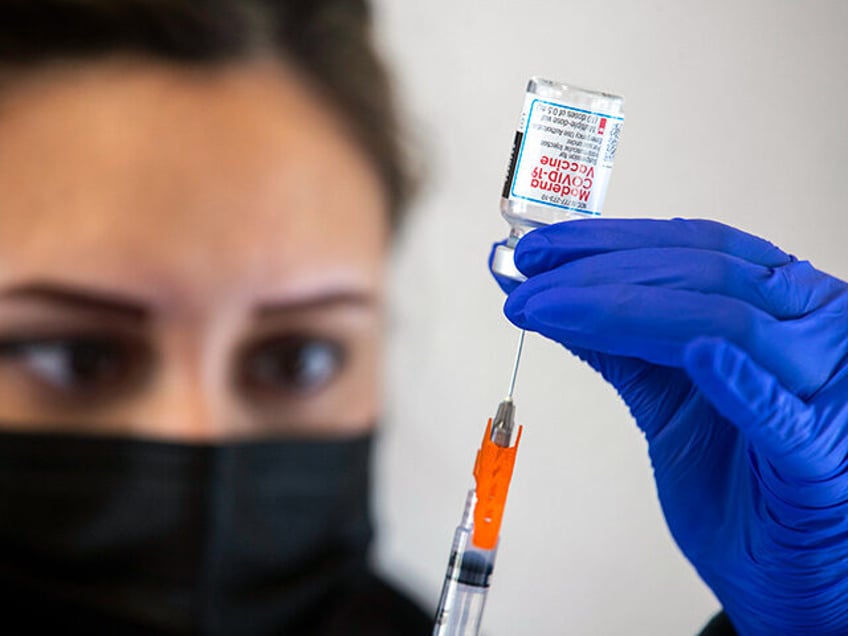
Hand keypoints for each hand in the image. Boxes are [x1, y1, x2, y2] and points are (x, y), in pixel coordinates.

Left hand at [491, 219, 847, 634]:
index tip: (538, 251)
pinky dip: (739, 383)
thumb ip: (620, 345)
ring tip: (548, 310)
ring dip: (620, 310)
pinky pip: (784, 414)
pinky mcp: (824, 457)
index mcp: (781, 305)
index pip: (694, 246)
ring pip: (726, 322)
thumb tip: (549, 298)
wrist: (790, 573)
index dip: (609, 242)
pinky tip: (695, 355)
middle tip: (526, 285)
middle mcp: (813, 328)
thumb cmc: (743, 482)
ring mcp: (830, 388)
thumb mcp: (669, 399)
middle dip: (597, 274)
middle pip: (701, 274)